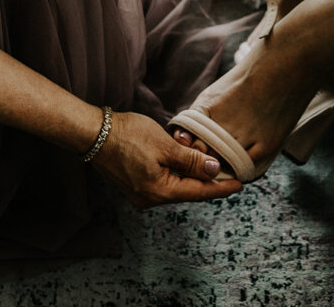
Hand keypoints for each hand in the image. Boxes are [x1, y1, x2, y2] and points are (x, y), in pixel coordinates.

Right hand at [88, 110, 242, 207]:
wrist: (93, 133)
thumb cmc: (128, 135)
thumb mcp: (165, 145)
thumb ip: (192, 161)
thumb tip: (215, 171)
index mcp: (159, 192)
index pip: (199, 192)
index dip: (221, 188)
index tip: (240, 184)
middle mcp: (150, 199)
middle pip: (187, 192)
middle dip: (208, 183)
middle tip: (231, 174)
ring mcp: (140, 194)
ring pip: (175, 187)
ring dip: (192, 177)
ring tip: (212, 167)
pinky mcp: (134, 185)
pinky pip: (163, 183)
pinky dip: (177, 174)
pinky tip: (186, 165)